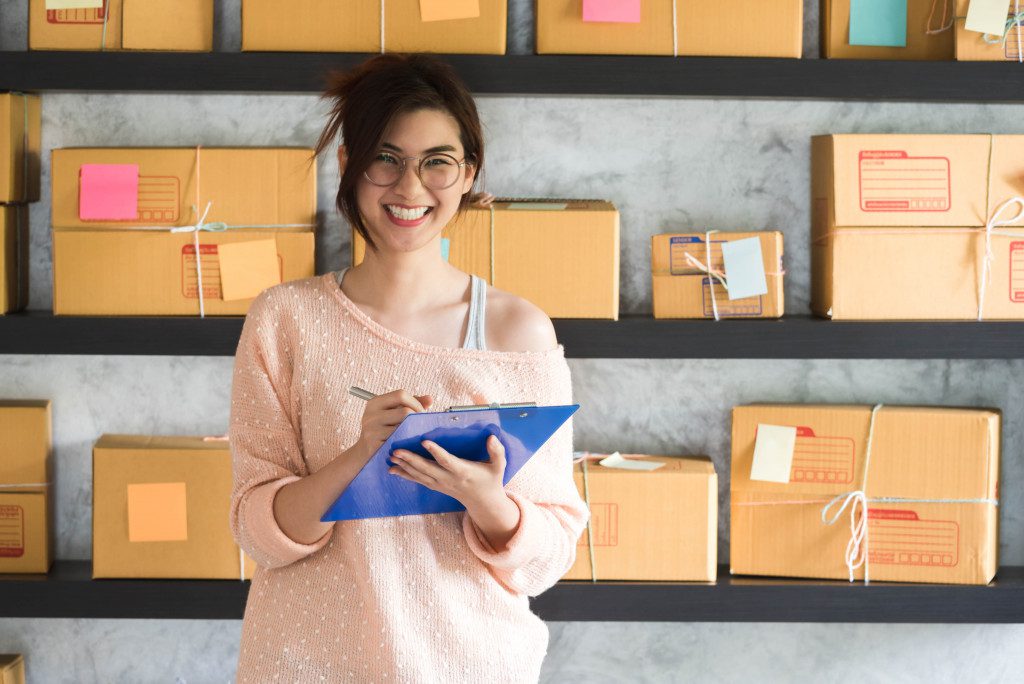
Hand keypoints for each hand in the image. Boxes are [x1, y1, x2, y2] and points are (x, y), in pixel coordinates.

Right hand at [354, 389, 432, 460]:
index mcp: (374, 403)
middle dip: (418, 419)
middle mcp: (371, 415)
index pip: (401, 395)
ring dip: (414, 432)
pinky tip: (408, 444)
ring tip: (415, 434)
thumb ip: (411, 403)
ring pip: (404, 428)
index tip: (421, 412)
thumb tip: (430, 399)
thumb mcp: (392, 413)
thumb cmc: (383, 429)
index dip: (416, 402)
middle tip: (421, 426)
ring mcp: (372, 431)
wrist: (363, 453)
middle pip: (405, 412)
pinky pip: (399, 442)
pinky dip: (407, 442)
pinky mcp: (375, 446)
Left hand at [388, 433, 507, 507]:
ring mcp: (441, 484)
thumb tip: (491, 438)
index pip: (447, 461)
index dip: (436, 451)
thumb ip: (497, 451)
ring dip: (404, 467)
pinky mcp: (436, 486)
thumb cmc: (491, 479)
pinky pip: (419, 480)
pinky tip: (393, 469)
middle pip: (427, 469)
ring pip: (420, 475)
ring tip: (391, 457)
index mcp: (464, 472)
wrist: (484, 501)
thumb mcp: (499, 465)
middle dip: (411, 460)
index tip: (424, 441)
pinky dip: (405, 475)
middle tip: (397, 451)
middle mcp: (449, 479)